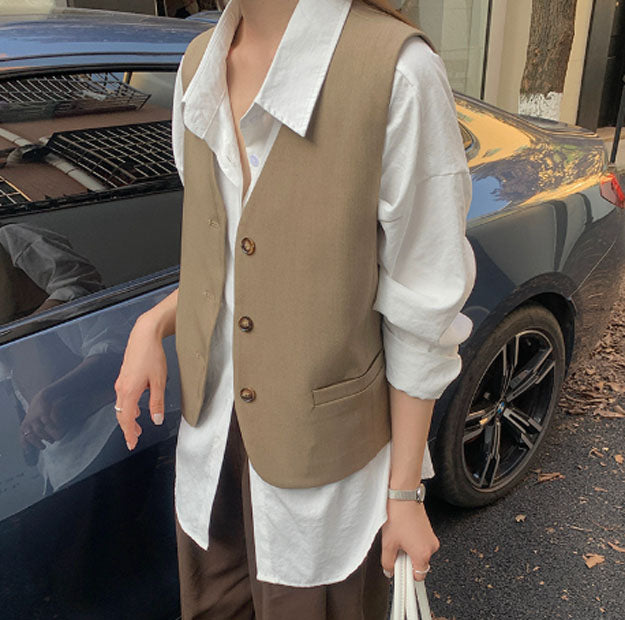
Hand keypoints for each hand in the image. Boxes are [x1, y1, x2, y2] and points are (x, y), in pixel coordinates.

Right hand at [114, 313, 167, 449]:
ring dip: (127, 418)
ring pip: (121, 406)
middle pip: (121, 414)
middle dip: (127, 428)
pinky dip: (127, 407)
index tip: (131, 443)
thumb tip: (156, 419)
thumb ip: (157, 402)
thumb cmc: (152, 356)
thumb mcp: (159, 381)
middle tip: (134, 439)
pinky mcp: (124, 376)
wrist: (144, 336)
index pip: (126, 419)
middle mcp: (121, 388)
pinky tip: (136, 408)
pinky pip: (123, 397)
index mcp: (129, 391)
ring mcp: (121, 382)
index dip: (128, 433)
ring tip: (136, 427)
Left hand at [381, 499, 439, 581]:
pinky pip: (421, 543)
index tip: (399, 571)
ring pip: (420, 553)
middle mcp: (431, 547)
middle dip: (407, 560)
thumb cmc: (398, 516)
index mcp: (423, 554)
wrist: (403, 496)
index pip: (418, 576)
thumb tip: (389, 570)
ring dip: (409, 550)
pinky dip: (412, 542)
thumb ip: (387, 562)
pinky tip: (403, 532)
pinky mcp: (429, 530)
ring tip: (398, 537)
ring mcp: (431, 538)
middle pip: (419, 564)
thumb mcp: (388, 543)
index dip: (407, 575)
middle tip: (396, 550)